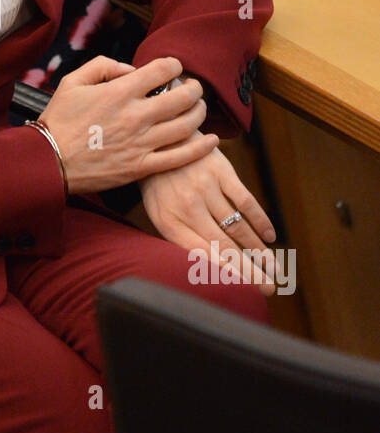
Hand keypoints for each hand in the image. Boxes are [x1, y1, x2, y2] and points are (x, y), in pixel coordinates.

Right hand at [38, 55, 218, 196]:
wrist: (48, 161)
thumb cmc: (58, 120)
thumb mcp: (72, 81)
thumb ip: (103, 66)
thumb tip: (130, 69)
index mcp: (120, 92)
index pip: (162, 70)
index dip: (174, 65)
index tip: (175, 68)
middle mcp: (136, 116)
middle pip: (182, 97)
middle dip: (195, 88)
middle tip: (195, 88)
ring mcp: (142, 143)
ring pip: (186, 125)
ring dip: (200, 113)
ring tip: (200, 108)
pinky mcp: (142, 167)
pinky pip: (179, 157)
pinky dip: (200, 147)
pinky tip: (211, 141)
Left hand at [138, 133, 278, 294]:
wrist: (163, 139)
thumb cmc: (161, 184)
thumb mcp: (158, 213)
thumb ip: (179, 238)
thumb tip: (206, 269)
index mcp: (169, 223)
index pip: (201, 257)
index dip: (227, 276)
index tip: (246, 293)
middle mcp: (187, 208)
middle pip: (224, 247)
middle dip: (250, 272)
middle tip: (269, 289)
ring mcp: (205, 188)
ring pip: (238, 228)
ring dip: (259, 251)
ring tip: (274, 269)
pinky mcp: (221, 171)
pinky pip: (246, 201)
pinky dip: (260, 220)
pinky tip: (270, 236)